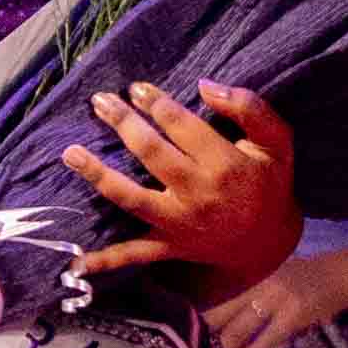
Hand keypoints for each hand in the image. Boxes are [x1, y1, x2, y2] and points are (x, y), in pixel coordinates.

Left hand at [68, 78, 299, 298]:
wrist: (270, 241)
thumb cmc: (270, 183)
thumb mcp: (277, 141)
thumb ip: (250, 108)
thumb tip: (205, 86)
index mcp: (223, 164)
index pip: (180, 125)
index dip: (155, 102)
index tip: (137, 88)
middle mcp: (197, 194)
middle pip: (150, 153)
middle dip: (123, 122)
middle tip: (100, 101)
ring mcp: (179, 224)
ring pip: (130, 197)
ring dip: (97, 174)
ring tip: (70, 152)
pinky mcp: (169, 247)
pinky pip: (133, 254)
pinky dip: (104, 259)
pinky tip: (73, 261)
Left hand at [200, 237, 347, 347]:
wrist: (342, 275)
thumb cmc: (306, 278)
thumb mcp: (274, 276)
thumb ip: (251, 293)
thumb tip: (222, 320)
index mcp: (250, 276)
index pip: (217, 298)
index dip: (199, 318)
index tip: (182, 335)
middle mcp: (258, 284)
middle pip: (221, 313)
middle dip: (204, 337)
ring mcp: (275, 299)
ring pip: (239, 329)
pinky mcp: (293, 315)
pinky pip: (266, 340)